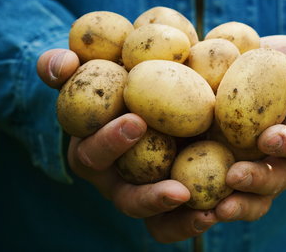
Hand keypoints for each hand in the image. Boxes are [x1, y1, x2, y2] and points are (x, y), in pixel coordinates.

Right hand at [37, 49, 217, 242]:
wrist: (149, 94)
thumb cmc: (115, 83)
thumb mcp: (89, 71)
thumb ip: (64, 67)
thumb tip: (64, 64)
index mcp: (94, 152)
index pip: (94, 154)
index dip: (110, 142)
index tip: (137, 121)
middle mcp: (119, 180)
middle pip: (128, 200)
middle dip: (150, 198)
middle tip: (179, 191)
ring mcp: (147, 192)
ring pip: (157, 221)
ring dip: (181, 222)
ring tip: (207, 215)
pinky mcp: (174, 194)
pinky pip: (182, 219)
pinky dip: (197, 218)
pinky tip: (221, 210)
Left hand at [214, 35, 285, 221]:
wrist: (240, 79)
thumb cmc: (269, 66)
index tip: (269, 137)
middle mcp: (280, 160)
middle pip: (277, 179)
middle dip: (259, 181)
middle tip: (235, 177)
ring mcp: (254, 173)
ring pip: (254, 200)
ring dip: (237, 207)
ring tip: (216, 210)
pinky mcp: (225, 178)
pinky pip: (222, 200)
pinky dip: (209, 208)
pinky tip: (190, 209)